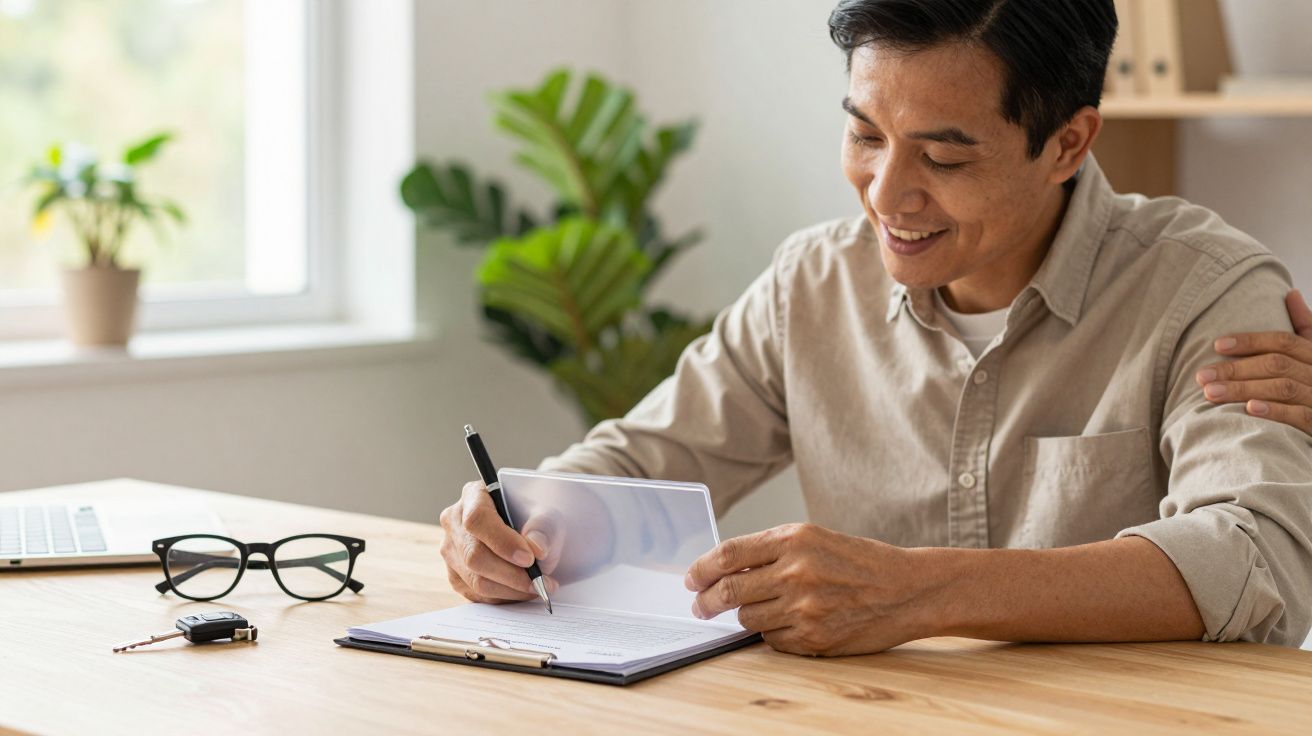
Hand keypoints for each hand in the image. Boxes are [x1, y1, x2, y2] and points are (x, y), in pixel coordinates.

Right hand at [439, 480, 560, 603]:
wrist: (524, 524)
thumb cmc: (532, 513)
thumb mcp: (544, 509)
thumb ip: (543, 525)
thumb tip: (537, 549)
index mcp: (473, 496)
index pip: (477, 520)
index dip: (502, 542)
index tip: (529, 558)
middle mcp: (454, 522)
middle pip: (474, 556)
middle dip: (512, 575)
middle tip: (541, 582)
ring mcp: (451, 550)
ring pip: (475, 580)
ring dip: (511, 590)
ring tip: (538, 588)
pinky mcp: (455, 574)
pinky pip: (476, 594)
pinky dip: (503, 597)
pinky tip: (522, 591)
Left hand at [684, 523, 931, 655]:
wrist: (907, 589)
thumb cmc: (860, 561)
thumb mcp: (815, 539)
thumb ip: (771, 551)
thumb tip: (723, 569)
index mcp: (794, 539)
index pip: (728, 554)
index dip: (701, 568)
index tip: (691, 579)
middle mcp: (796, 571)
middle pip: (729, 591)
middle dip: (706, 601)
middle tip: (699, 606)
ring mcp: (804, 608)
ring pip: (748, 619)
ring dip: (745, 616)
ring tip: (757, 610)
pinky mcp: (814, 638)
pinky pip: (773, 640)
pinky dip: (773, 634)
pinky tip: (789, 623)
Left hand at [1196, 289, 1311, 434]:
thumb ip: (1306, 327)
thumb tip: (1291, 294)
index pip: (1284, 341)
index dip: (1250, 341)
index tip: (1216, 345)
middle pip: (1277, 364)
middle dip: (1236, 369)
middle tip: (1201, 376)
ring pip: (1284, 388)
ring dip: (1244, 389)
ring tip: (1210, 393)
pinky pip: (1301, 415)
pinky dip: (1275, 411)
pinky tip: (1249, 409)